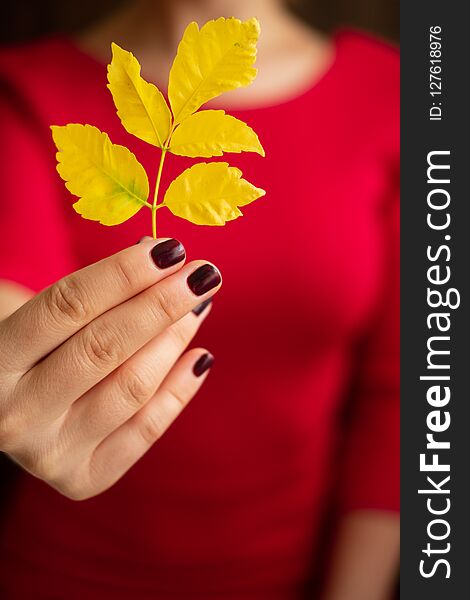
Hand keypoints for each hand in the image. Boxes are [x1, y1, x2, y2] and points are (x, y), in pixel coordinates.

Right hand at [0, 238, 220, 499]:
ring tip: (198, 307)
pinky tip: (199, 357)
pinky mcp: (82, 478)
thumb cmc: (27, 351)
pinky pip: (145, 430)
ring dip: (175, 340)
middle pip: (104, 347)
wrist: (5, 412)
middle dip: (162, 304)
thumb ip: (87, 294)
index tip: (170, 249)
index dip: (123, 274)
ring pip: (131, 387)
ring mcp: (48, 454)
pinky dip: (179, 391)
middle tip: (203, 274)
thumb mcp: (34, 316)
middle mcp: (15, 413)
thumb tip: (161, 259)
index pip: (67, 306)